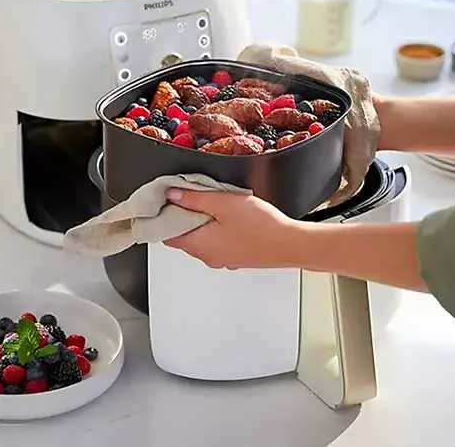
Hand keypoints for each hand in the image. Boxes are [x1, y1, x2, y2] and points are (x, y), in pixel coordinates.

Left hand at [162, 189, 300, 269]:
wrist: (291, 244)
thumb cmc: (261, 227)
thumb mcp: (223, 203)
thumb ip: (194, 198)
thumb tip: (172, 195)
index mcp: (198, 244)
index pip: (166, 234)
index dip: (163, 216)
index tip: (166, 200)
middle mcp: (207, 257)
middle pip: (183, 236)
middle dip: (183, 216)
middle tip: (192, 196)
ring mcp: (222, 259)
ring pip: (200, 239)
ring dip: (201, 222)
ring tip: (215, 204)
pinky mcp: (235, 257)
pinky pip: (217, 242)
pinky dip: (215, 230)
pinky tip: (229, 217)